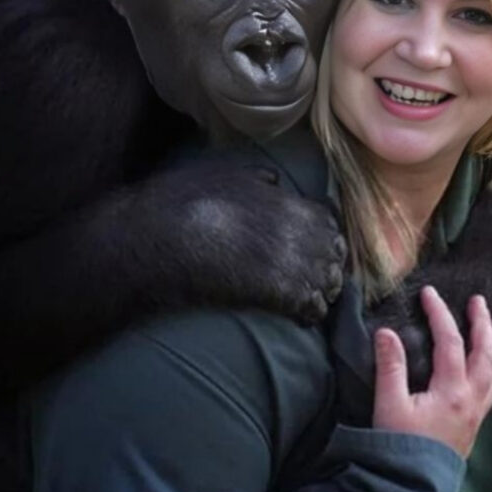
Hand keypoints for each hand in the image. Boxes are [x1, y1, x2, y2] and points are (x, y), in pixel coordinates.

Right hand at [177, 161, 345, 322]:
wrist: (158, 239)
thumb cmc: (181, 201)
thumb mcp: (222, 173)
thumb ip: (255, 177)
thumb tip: (275, 180)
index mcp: (285, 200)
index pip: (327, 220)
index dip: (323, 236)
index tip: (315, 247)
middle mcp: (295, 229)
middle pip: (333, 252)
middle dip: (329, 265)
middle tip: (320, 279)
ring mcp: (290, 260)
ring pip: (328, 280)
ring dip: (323, 290)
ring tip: (314, 300)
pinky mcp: (278, 291)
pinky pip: (311, 305)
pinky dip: (310, 312)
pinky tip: (302, 318)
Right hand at [372, 286, 491, 457]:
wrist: (415, 486)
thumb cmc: (400, 446)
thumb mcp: (389, 405)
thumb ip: (389, 367)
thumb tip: (386, 332)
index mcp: (452, 390)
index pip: (449, 341)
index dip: (439, 313)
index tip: (429, 292)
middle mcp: (472, 398)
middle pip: (484, 353)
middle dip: (482, 324)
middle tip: (479, 301)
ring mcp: (477, 411)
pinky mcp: (475, 422)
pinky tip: (489, 363)